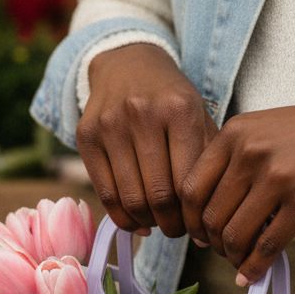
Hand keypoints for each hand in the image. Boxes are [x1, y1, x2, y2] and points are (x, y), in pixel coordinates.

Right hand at [77, 43, 217, 236]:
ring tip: (158, 223)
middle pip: (158, 195)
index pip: (188, 181)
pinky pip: (104, 193)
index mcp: (180, 109)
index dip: (194, 214)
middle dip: (171, 224)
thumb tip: (206, 225)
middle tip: (177, 229)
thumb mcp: (199, 119)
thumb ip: (208, 165)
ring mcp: (110, 124)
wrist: (128, 63)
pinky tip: (135, 220)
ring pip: (130, 198)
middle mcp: (143, 113)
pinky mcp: (86, 135)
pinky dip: (121, 217)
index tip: (198, 224)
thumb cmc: (172, 101)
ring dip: (147, 223)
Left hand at [180, 86, 294, 283]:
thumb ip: (235, 163)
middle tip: (223, 252)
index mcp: (235, 133)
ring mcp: (278, 177)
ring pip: (235, 234)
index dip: (189, 220)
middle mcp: (251, 153)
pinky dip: (256, 266)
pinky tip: (254, 272)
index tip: (198, 233)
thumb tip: (208, 216)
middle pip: (209, 216)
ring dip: (233, 257)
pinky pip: (267, 244)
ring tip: (240, 261)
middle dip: (213, 243)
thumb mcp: (267, 131)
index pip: (190, 188)